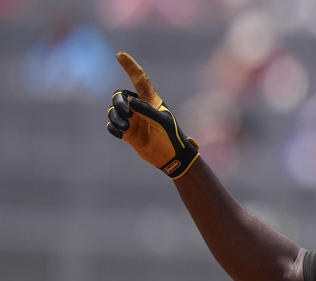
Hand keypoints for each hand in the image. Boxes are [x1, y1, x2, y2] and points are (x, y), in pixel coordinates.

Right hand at [106, 52, 198, 178]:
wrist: (171, 157)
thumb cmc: (171, 137)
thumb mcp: (163, 122)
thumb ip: (147, 111)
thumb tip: (130, 103)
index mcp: (151, 100)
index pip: (139, 79)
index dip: (130, 67)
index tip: (120, 55)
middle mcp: (139, 107)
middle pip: (119, 96)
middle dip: (118, 102)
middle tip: (127, 113)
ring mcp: (132, 119)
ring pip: (113, 110)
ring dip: (116, 118)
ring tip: (126, 127)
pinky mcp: (127, 132)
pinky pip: (112, 125)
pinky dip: (113, 128)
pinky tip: (122, 134)